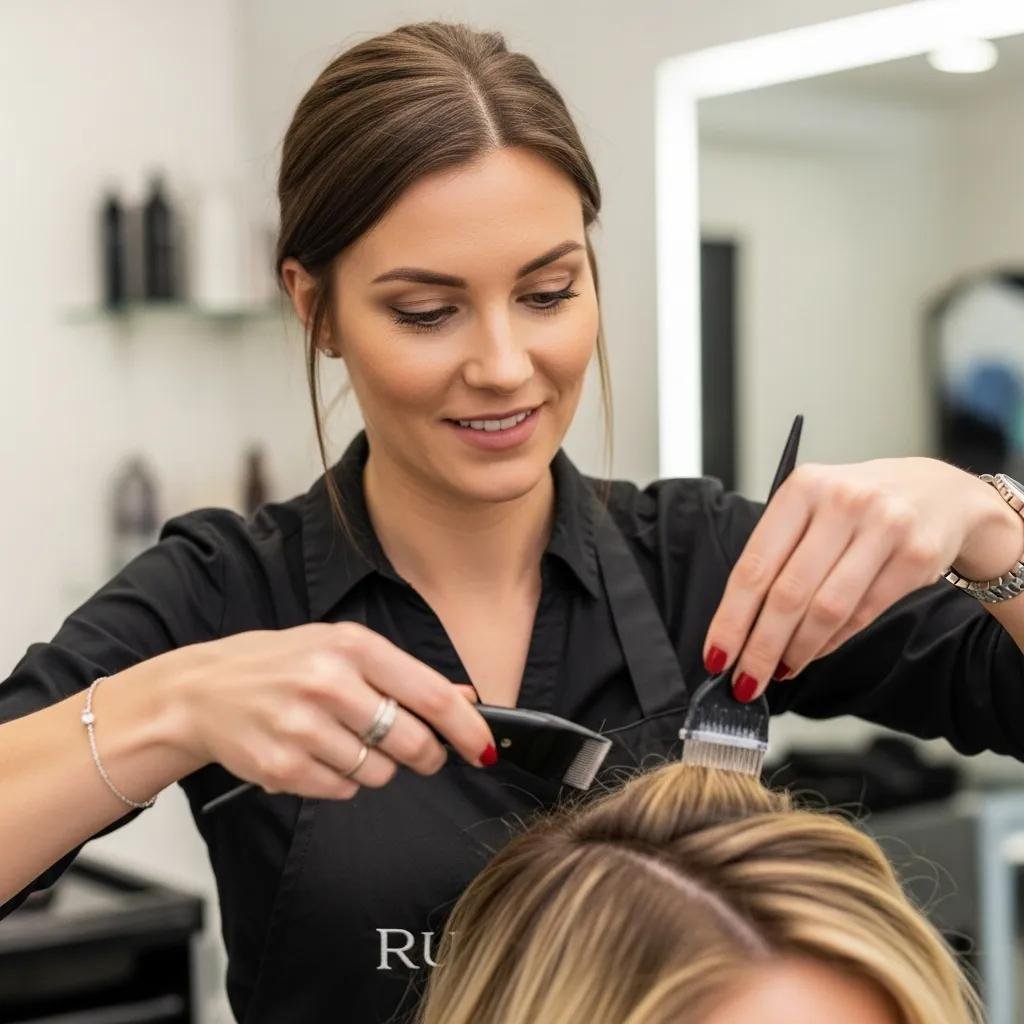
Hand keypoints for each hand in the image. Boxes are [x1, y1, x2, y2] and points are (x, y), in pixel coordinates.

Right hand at [164, 621, 495, 799]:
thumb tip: (465, 699)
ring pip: (380, 773)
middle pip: (413, 742)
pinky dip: (340, 781)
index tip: (486, 748)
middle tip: (418, 751)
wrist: (200, 691)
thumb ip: (403, 674)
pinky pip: (342, 791)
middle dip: (426, 755)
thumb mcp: (341, 649)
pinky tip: (315, 754)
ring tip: (342, 739)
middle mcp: (329, 683)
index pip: (432, 695)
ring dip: (376, 766)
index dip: (469, 729)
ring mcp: (302, 727)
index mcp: (352, 646)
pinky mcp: (282, 767)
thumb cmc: (278, 665)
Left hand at [701, 457, 1015, 701]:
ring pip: (827, 608)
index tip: (716, 655)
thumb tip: (739, 622)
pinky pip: (863, 613)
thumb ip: (778, 552)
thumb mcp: (812, 507)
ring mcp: (884, 527)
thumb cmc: (860, 504)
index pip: (754, 565)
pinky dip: (832, 642)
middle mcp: (842, 502)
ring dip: (797, 650)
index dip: (731, 618)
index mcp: (803, 487)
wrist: (940, 492)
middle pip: (788, 593)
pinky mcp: (917, 556)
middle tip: (745, 680)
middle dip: (760, 647)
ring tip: (778, 671)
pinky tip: (813, 653)